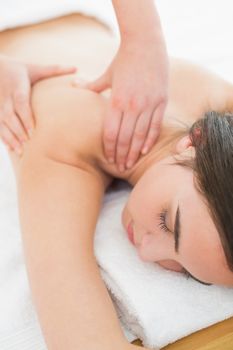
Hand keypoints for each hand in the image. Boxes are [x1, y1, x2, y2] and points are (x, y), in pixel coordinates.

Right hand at [0, 56, 75, 154]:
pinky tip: (12, 149)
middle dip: (18, 130)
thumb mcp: (35, 68)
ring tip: (20, 151)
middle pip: (10, 116)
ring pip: (2, 123)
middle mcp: (5, 97)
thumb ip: (54, 69)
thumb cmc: (19, 69)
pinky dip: (4, 138)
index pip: (20, 102)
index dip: (25, 116)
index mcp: (17, 86)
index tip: (32, 129)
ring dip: (10, 137)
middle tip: (28, 143)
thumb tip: (76, 68)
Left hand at [78, 34, 167, 171]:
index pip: (111, 133)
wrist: (145, 44)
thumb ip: (92, 85)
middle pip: (125, 138)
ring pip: (140, 136)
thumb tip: (75, 86)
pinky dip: (150, 140)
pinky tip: (145, 151)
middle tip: (119, 169)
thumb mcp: (107, 74)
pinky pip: (156, 126)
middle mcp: (132, 106)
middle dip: (121, 156)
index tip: (109, 160)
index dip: (110, 149)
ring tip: (130, 165)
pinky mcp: (161, 101)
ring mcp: (148, 104)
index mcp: (117, 101)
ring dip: (134, 153)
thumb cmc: (123, 60)